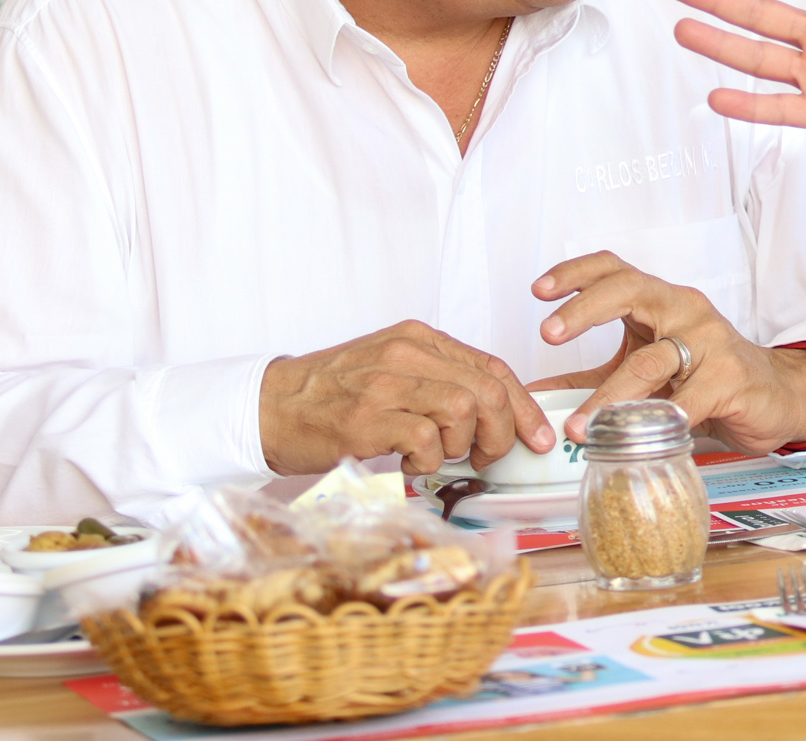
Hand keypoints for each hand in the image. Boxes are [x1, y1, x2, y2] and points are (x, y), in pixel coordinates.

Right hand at [259, 320, 552, 477]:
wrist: (268, 406)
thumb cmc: (332, 395)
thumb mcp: (391, 370)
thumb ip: (438, 381)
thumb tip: (493, 414)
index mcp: (420, 339)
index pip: (493, 367)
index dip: (523, 405)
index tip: (537, 435)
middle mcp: (408, 353)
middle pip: (489, 390)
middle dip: (502, 432)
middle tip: (486, 457)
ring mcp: (388, 384)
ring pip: (465, 411)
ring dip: (463, 447)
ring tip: (439, 457)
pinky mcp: (368, 418)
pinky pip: (426, 440)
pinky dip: (428, 461)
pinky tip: (410, 466)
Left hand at [531, 251, 805, 452]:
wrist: (776, 394)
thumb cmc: (709, 376)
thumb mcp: (644, 369)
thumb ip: (591, 377)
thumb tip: (533, 395)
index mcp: (661, 301)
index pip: (614, 269)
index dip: (575, 273)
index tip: (539, 290)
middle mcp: (685, 310)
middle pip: (630, 290)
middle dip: (584, 310)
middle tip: (549, 333)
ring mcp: (710, 343)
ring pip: (652, 361)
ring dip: (609, 395)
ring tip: (578, 426)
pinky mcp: (730, 380)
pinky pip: (688, 401)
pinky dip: (659, 422)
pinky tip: (638, 440)